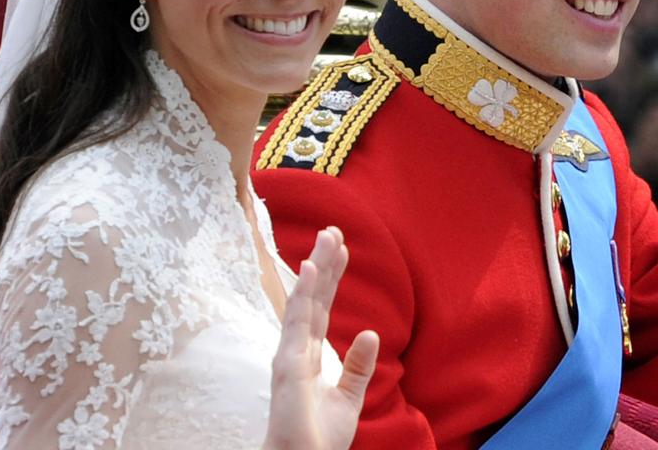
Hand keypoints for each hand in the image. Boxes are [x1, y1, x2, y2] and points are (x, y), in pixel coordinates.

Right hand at [265, 227, 379, 449]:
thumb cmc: (319, 440)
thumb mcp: (350, 399)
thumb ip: (358, 367)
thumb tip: (370, 332)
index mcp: (310, 357)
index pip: (323, 308)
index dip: (332, 278)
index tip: (343, 248)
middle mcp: (297, 350)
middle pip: (313, 298)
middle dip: (324, 263)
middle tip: (334, 229)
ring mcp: (289, 354)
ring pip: (304, 301)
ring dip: (316, 268)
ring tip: (327, 237)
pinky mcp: (287, 364)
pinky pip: (296, 322)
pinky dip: (301, 294)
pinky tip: (309, 269)